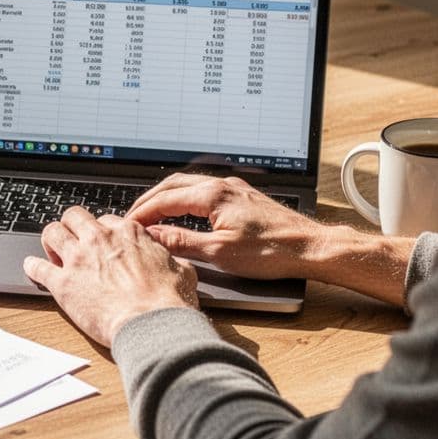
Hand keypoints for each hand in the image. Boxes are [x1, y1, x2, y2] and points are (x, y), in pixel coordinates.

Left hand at [22, 206, 198, 346]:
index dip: (102, 232)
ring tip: (52, 251)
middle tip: (74, 241)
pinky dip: (32, 266)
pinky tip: (32, 268)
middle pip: (75, 217)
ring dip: (51, 240)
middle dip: (72, 226)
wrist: (152, 325)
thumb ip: (171, 260)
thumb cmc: (169, 303)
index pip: (107, 220)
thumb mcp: (183, 271)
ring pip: (52, 232)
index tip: (102, 242)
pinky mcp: (63, 283)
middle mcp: (101, 239)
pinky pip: (38, 267)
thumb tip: (175, 262)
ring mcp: (79, 259)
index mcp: (129, 233)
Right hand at [126, 173, 324, 280]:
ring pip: (189, 185)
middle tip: (133, 217)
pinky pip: (205, 191)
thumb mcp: (218, 252)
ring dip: (167, 197)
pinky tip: (185, 211)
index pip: (164, 199)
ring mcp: (234, 189)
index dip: (142, 213)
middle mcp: (223, 185)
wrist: (309, 247)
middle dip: (149, 200)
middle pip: (173, 185)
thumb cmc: (271, 251)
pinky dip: (185, 199)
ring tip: (153, 214)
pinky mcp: (243, 197)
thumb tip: (155, 236)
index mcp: (213, 195)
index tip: (128, 225)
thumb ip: (182, 241)